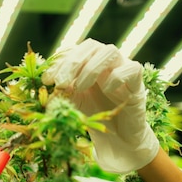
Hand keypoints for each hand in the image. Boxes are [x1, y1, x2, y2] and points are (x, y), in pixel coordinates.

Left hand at [42, 38, 159, 173]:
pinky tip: (106, 90)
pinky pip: (131, 68)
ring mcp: (122, 67)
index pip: (74, 50)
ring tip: (80, 87)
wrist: (117, 134)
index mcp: (88, 60)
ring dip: (91, 68)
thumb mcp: (72, 100)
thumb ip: (61, 92)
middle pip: (91, 46)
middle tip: (60, 83)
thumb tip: (45, 87)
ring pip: (109, 51)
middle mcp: (105, 60)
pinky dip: (116, 77)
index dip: (59, 62)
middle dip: (72, 63)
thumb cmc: (93, 113)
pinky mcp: (137, 81)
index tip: (47, 80)